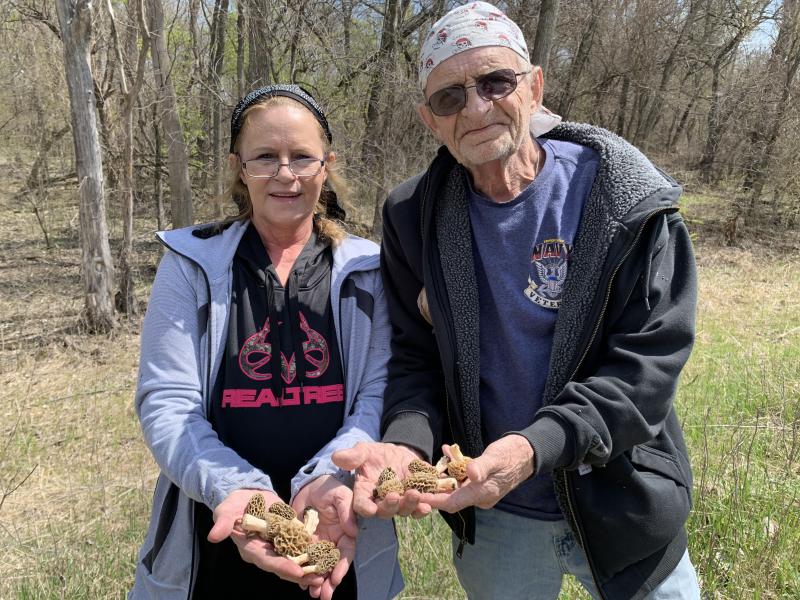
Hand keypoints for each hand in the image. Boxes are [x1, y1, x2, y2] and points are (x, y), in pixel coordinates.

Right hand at [208, 488, 324, 587]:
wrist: (248, 495)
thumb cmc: (235, 504)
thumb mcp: (227, 510)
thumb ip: (224, 522)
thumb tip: (214, 535)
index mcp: (251, 549)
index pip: (267, 561)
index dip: (282, 567)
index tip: (298, 572)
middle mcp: (266, 552)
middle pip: (284, 566)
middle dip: (301, 574)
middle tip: (319, 579)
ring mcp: (278, 546)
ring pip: (295, 560)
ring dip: (310, 567)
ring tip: (327, 573)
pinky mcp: (288, 537)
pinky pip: (301, 548)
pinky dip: (313, 553)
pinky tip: (328, 556)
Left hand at [292, 475, 356, 599]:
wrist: (307, 485)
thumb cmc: (328, 487)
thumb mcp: (339, 495)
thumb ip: (346, 511)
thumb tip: (353, 532)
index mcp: (346, 532)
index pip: (346, 552)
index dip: (342, 566)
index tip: (335, 578)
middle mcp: (334, 541)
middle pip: (333, 565)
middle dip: (329, 581)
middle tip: (323, 595)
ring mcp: (319, 544)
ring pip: (319, 567)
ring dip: (317, 582)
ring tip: (313, 594)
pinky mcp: (304, 544)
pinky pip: (304, 561)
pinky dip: (303, 572)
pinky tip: (300, 583)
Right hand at [332, 441, 431, 518]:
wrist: (396, 454)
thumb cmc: (375, 455)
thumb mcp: (364, 451)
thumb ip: (352, 456)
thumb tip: (337, 457)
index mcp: (364, 492)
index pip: (362, 504)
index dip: (365, 508)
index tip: (369, 509)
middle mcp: (380, 502)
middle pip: (383, 511)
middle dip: (390, 506)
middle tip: (395, 497)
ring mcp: (398, 503)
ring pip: (402, 511)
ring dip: (409, 506)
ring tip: (415, 495)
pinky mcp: (414, 501)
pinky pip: (418, 509)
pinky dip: (423, 508)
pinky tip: (428, 505)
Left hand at [418, 435, 534, 511]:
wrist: (529, 452)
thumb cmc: (513, 454)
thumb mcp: (496, 457)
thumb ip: (482, 466)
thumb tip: (470, 474)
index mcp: (482, 494)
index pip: (452, 503)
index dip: (433, 500)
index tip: (414, 496)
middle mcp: (480, 496)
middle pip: (451, 497)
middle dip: (433, 489)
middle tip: (414, 481)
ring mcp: (480, 489)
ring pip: (455, 486)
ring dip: (442, 476)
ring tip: (426, 466)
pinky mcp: (480, 480)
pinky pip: (462, 477)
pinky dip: (453, 467)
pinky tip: (446, 452)